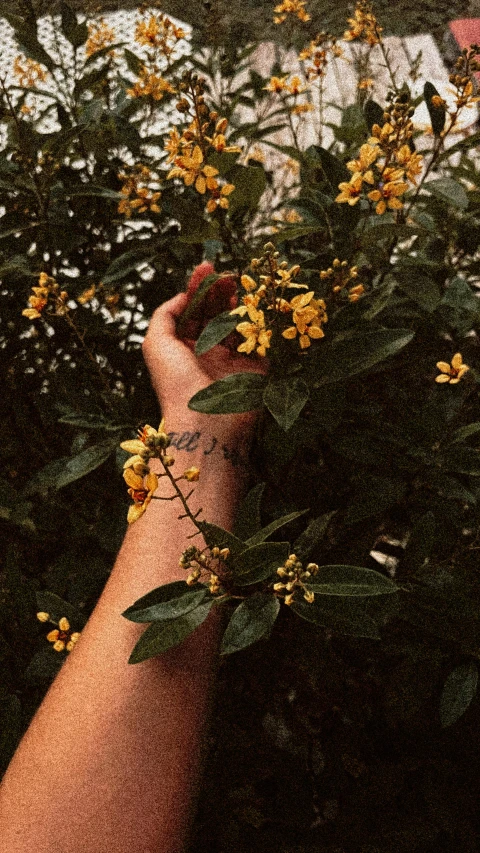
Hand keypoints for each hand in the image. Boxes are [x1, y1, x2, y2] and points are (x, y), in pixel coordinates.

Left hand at [142, 262, 266, 436]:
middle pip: (214, 313)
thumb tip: (184, 296)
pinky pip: (258, 338)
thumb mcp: (155, 343)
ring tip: (235, 282)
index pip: (192, 311)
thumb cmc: (175, 382)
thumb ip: (164, 314)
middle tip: (224, 272)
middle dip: (218, 291)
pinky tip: (252, 303)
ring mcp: (232, 361)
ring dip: (236, 301)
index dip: (197, 288)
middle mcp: (207, 354)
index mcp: (183, 349)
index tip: (205, 267)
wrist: (205, 420)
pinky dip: (257, 320)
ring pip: (236, 322)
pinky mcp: (255, 369)